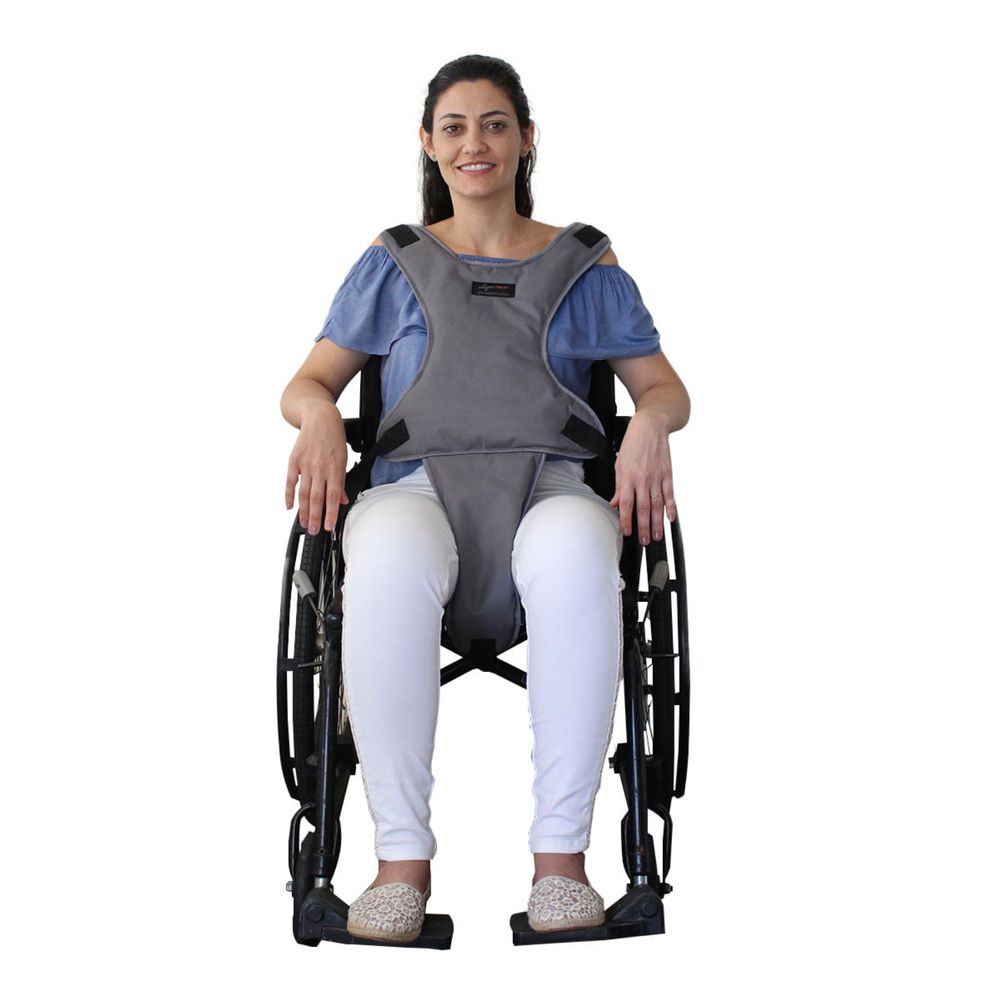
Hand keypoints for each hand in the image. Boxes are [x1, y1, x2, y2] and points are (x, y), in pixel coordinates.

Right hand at [285, 405, 349, 534]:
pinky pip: (290, 481)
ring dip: (303, 511)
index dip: (331, 514)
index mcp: (334, 468)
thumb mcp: (344, 458)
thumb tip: (342, 500)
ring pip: (303, 493)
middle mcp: (319, 468)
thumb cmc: (334, 437)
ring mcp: (305, 464)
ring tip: (304, 524)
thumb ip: (341, 481)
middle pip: (316, 498)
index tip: (329, 527)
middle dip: (315, 517)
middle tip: (314, 531)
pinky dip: (289, 495)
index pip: (332, 497)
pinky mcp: (294, 460)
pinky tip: (289, 507)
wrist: (320, 417)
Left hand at [609, 410, 675, 544]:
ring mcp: (657, 477)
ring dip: (658, 522)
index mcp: (628, 476)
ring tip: (658, 536)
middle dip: (644, 527)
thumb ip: (618, 485)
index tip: (627, 533)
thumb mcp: (619, 462)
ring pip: (658, 504)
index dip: (626, 520)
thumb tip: (615, 503)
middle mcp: (643, 478)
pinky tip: (671, 518)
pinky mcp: (668, 473)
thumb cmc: (633, 442)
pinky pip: (670, 494)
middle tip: (645, 541)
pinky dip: (671, 507)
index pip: (626, 504)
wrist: (651, 425)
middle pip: (643, 508)